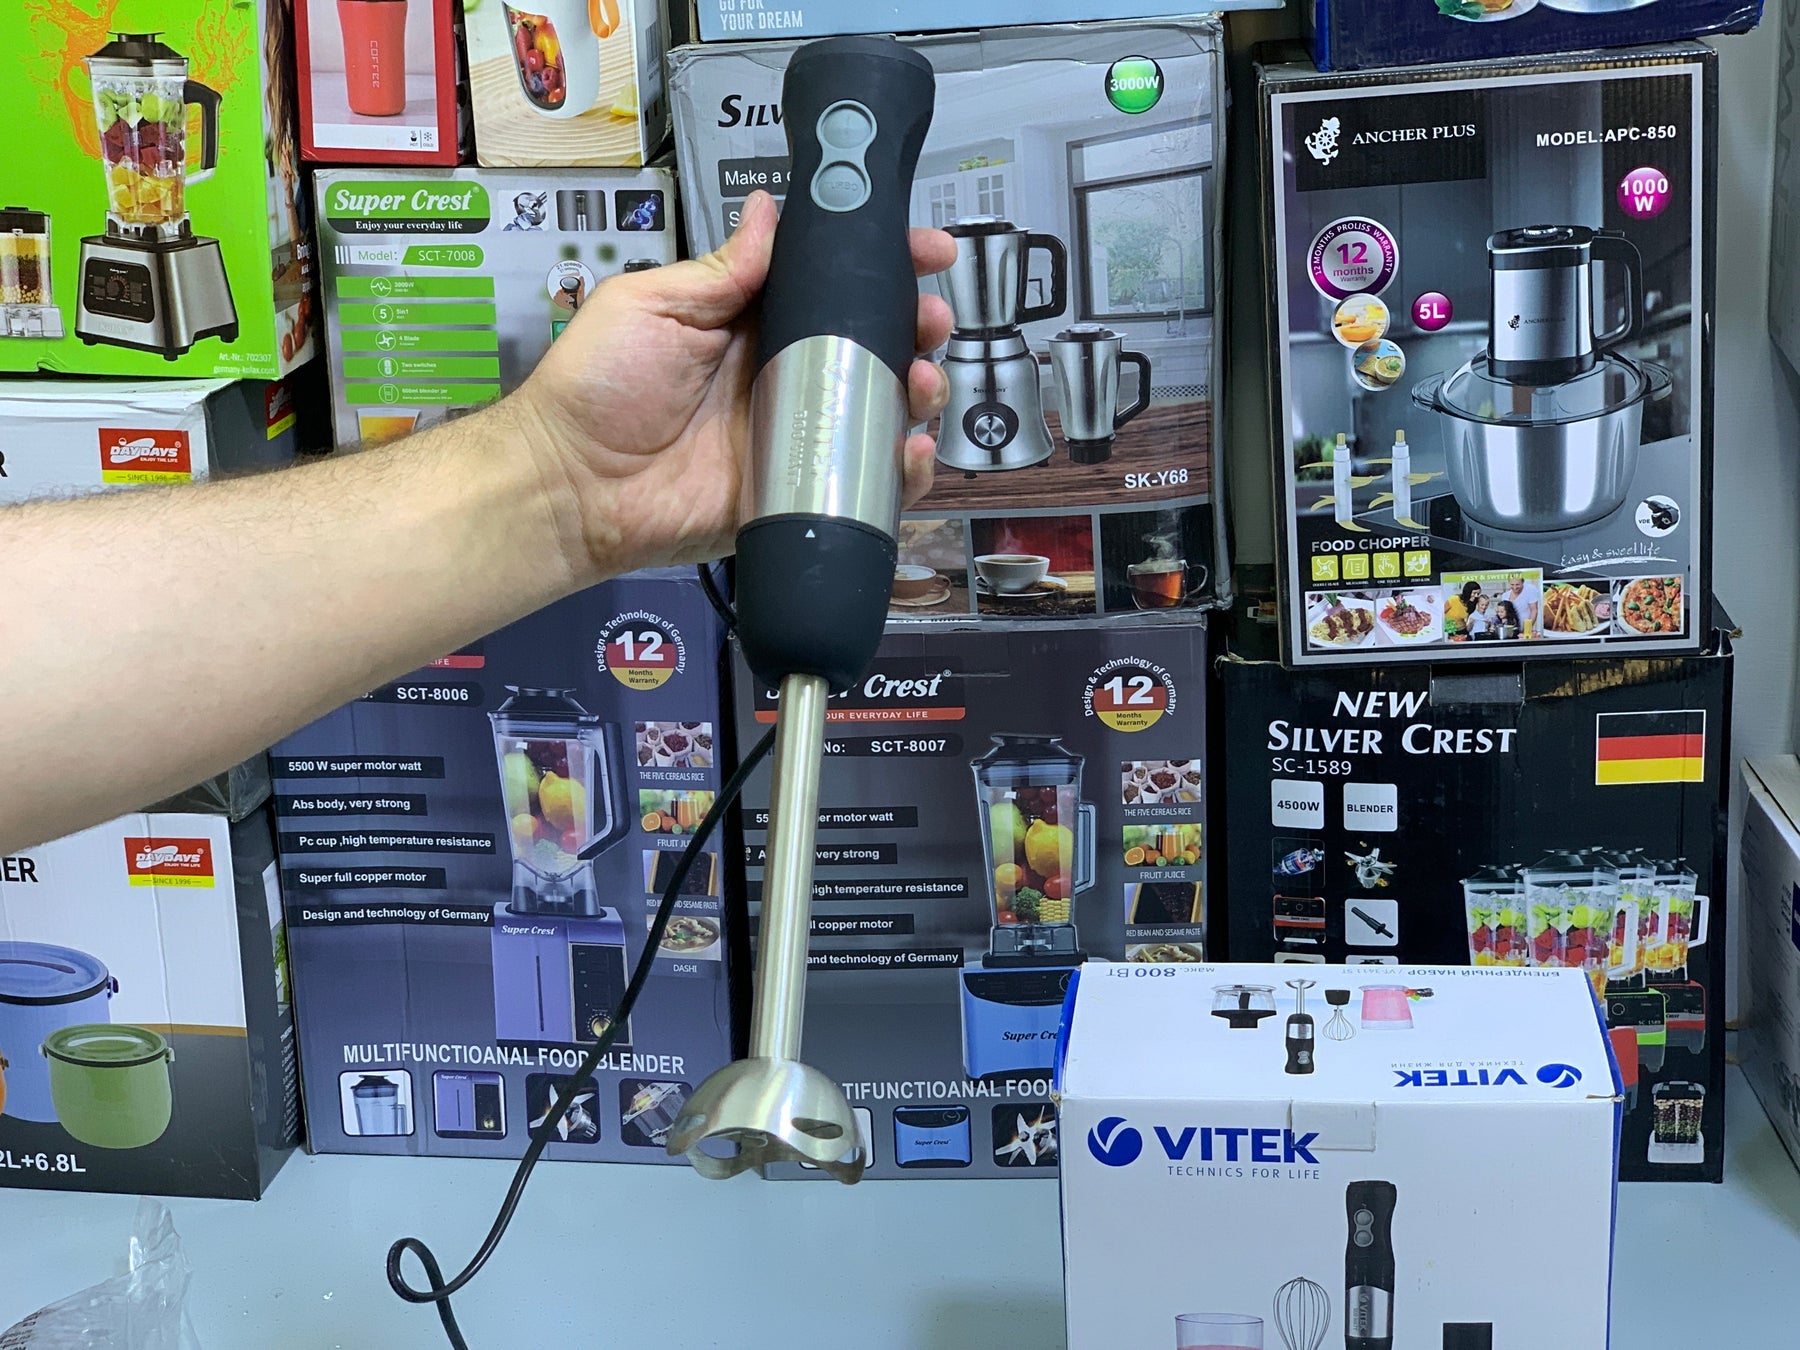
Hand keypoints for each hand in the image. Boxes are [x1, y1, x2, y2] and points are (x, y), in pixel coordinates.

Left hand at [516, 190, 955, 582]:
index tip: (925, 248)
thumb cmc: (597, 387)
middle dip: (917, 328)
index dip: (882, 265)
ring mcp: (795, 436)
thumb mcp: (651, 302)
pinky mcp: (798, 492)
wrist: (574, 485)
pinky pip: (864, 483)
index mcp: (752, 324)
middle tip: (932, 320)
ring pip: (881, 412)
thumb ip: (721, 268)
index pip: (832, 286)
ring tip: (925, 381)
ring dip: (919, 393)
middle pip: (872, 348)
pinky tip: (911, 450)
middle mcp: (783, 376)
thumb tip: (769, 210)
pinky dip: (901, 471)